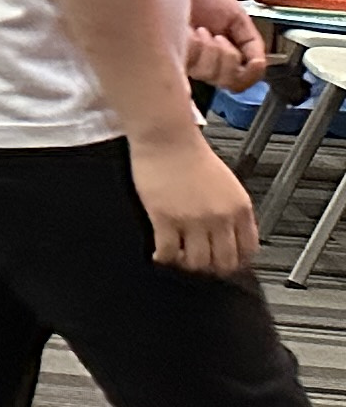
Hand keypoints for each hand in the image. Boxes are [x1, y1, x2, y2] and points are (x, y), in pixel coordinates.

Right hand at [130, 126, 259, 276]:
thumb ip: (231, 209)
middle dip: (212, 269)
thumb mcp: (227, 183)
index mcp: (239, 208)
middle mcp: (220, 217)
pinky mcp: (165, 219)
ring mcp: (193, 220)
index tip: (225, 264)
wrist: (167, 137)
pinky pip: (167, 252)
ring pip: (196, 262)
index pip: (247, 250)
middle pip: (223, 261)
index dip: (236, 262)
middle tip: (200, 267)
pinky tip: (159, 255)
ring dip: (187, 266)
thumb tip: (228, 233)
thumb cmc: (191, 154)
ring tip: (179, 260)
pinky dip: (164, 259)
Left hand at [185, 0, 270, 89]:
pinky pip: (196, 64)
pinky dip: (199, 46)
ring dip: (214, 50)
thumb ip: (252, 44)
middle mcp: (201, 64)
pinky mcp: (169, 57)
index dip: (251, 75)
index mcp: (219, 57)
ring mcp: (185, 63)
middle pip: (230, 83)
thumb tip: (260, 65)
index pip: (239, 82)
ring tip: (201, 31)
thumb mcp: (236, 18)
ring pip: (214, 75)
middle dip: (231, 58)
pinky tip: (189, 32)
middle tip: (219, 38)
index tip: (253, 59)